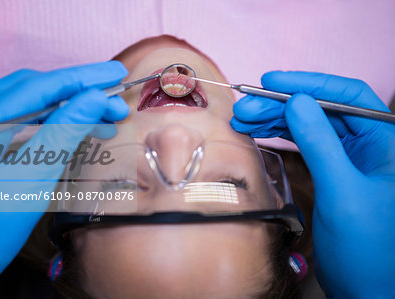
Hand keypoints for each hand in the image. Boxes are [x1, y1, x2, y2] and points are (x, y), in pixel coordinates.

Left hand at [0, 61, 128, 297]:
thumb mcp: (30, 178)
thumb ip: (63, 132)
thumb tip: (95, 98)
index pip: (38, 86)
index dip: (82, 78)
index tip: (116, 73)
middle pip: (34, 91)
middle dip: (79, 93)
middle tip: (116, 100)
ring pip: (31, 108)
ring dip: (70, 110)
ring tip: (106, 118)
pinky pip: (24, 125)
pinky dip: (55, 125)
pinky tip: (79, 129)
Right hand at [231, 71, 394, 297]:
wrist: (365, 287)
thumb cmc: (368, 247)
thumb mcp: (342, 191)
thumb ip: (320, 143)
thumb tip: (297, 101)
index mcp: (384, 142)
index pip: (347, 96)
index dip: (309, 82)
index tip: (272, 81)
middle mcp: (366, 144)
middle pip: (320, 109)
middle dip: (280, 105)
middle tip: (245, 107)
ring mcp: (346, 158)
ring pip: (307, 125)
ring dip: (274, 120)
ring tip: (243, 119)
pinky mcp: (329, 171)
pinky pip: (302, 144)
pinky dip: (278, 137)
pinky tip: (258, 134)